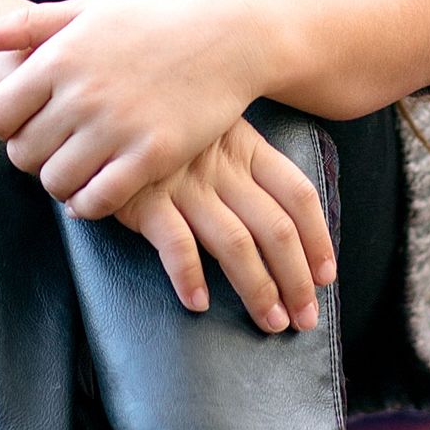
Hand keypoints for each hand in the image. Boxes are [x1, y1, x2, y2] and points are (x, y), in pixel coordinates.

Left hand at [0, 0, 256, 217]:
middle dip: (33, 157)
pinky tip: (96, 192)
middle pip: (23, 154)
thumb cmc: (148, 25)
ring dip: (60, 184)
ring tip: (76, 171)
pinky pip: (99, 199)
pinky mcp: (151, 155)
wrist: (223, 39)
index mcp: (59, 57)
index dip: (7, 127)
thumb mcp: (85, 12)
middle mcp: (82, 94)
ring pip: (56, 182)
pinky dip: (89, 204)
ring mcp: (117, 126)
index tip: (29, 125)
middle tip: (55, 151)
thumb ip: (26, 25)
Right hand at [118, 118, 334, 327]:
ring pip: (235, 244)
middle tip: (304, 318)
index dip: (317, 239)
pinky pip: (176, 244)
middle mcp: (221, 166)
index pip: (298, 194)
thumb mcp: (213, 128)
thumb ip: (244, 163)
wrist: (104, 107)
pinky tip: (199, 303)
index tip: (326, 276)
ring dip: (258, 288)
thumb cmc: (164, 125)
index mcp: (245, 146)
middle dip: (296, 279)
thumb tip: (283, 219)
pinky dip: (190, 276)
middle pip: (275, 229)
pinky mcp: (145, 199)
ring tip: (269, 321)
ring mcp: (184, 183)